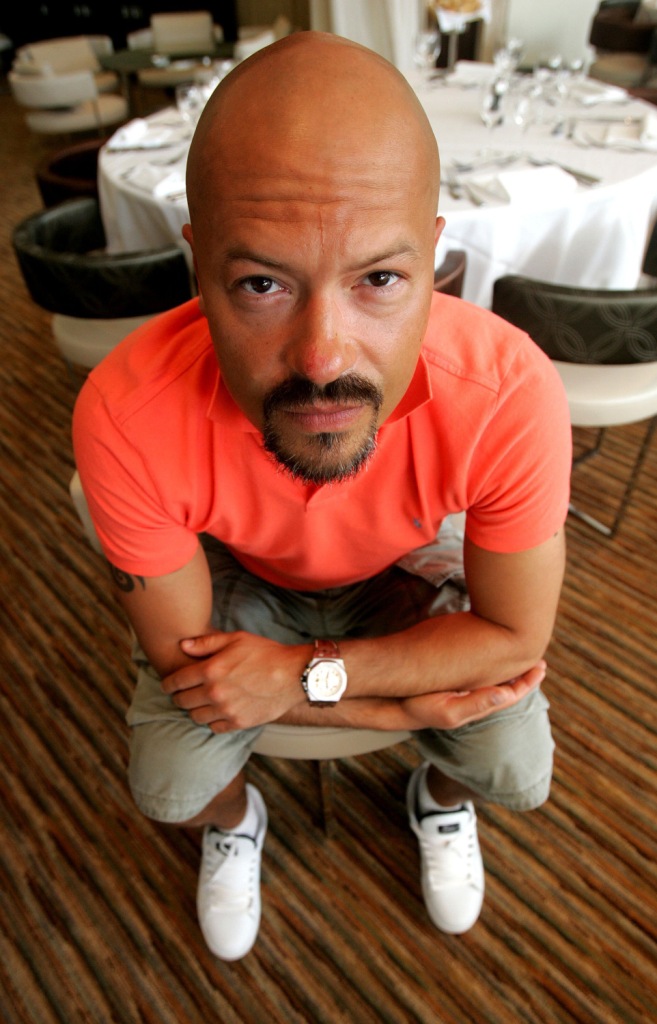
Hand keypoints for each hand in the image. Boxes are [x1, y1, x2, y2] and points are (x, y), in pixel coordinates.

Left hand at [160, 630, 305, 731]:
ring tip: (201, 703)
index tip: (169, 685)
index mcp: (211, 670)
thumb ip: (207, 643)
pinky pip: (214, 728)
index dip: (168, 684)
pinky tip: (217, 712)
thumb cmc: (266, 653)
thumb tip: (183, 645)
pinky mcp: (238, 722)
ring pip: (195, 717)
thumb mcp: (236, 639)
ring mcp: (226, 710)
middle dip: (179, 697)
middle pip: (182, 702)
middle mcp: (215, 692)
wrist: (294, 674)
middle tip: (183, 694)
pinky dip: (212, 721)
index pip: (176, 682)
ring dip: (194, 710)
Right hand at [399, 661, 546, 730]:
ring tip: (522, 655)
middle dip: (524, 674)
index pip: (511, 694)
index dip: (529, 682)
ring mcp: (464, 691)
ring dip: (510, 669)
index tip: (542, 667)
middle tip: (539, 660)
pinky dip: (492, 664)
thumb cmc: (419, 707)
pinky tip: (492, 653)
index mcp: (478, 705)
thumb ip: (476, 704)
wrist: (394, 703)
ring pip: (494, 680)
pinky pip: (480, 673)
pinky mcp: (453, 682)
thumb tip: (505, 694)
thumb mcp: (447, 709)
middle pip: (507, 687)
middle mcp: (475, 699)